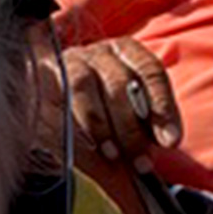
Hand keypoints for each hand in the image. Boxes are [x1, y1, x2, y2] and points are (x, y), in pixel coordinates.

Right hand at [53, 36, 181, 171]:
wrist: (58, 95)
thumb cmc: (109, 107)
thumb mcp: (136, 110)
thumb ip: (151, 121)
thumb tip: (167, 141)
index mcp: (128, 52)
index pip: (150, 71)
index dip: (162, 106)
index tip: (170, 141)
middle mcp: (98, 51)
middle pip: (118, 84)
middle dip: (132, 128)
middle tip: (141, 162)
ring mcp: (68, 61)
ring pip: (83, 88)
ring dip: (100, 126)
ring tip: (111, 155)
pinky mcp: (42, 77)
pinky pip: (53, 99)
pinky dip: (69, 125)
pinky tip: (80, 147)